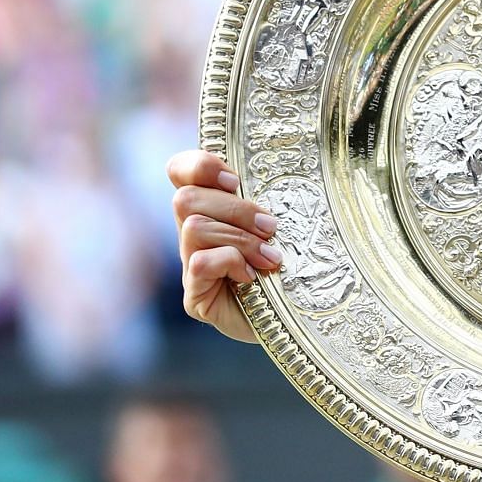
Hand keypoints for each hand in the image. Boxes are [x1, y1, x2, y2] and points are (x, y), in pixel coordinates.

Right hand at [167, 150, 281, 343]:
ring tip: (270, 257)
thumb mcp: (286, 221)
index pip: (180, 170)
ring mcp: (190, 264)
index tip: (235, 180)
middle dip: (235, 209)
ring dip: (240, 239)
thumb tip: (286, 169)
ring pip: (194, 227)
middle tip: (271, 227)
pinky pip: (200, 263)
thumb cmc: (296, 262)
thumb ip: (270, 196)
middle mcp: (193, 233)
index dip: (200, 166)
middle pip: (185, 198)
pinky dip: (231, 263)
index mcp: (212, 207)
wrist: (301, 315)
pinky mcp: (195, 297)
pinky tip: (252, 276)